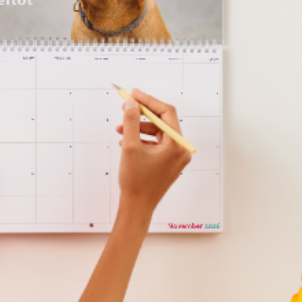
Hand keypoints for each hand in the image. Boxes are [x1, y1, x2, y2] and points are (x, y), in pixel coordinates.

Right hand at [115, 89, 191, 217]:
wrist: (137, 207)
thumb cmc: (136, 183)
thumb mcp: (131, 147)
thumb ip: (132, 122)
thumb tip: (132, 104)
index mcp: (176, 145)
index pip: (166, 113)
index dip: (149, 101)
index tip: (134, 94)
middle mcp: (180, 150)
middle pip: (162, 122)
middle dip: (142, 114)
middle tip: (127, 106)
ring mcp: (175, 158)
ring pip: (158, 133)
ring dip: (139, 128)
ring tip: (121, 129)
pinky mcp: (168, 163)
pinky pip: (156, 144)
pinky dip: (142, 139)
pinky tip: (126, 141)